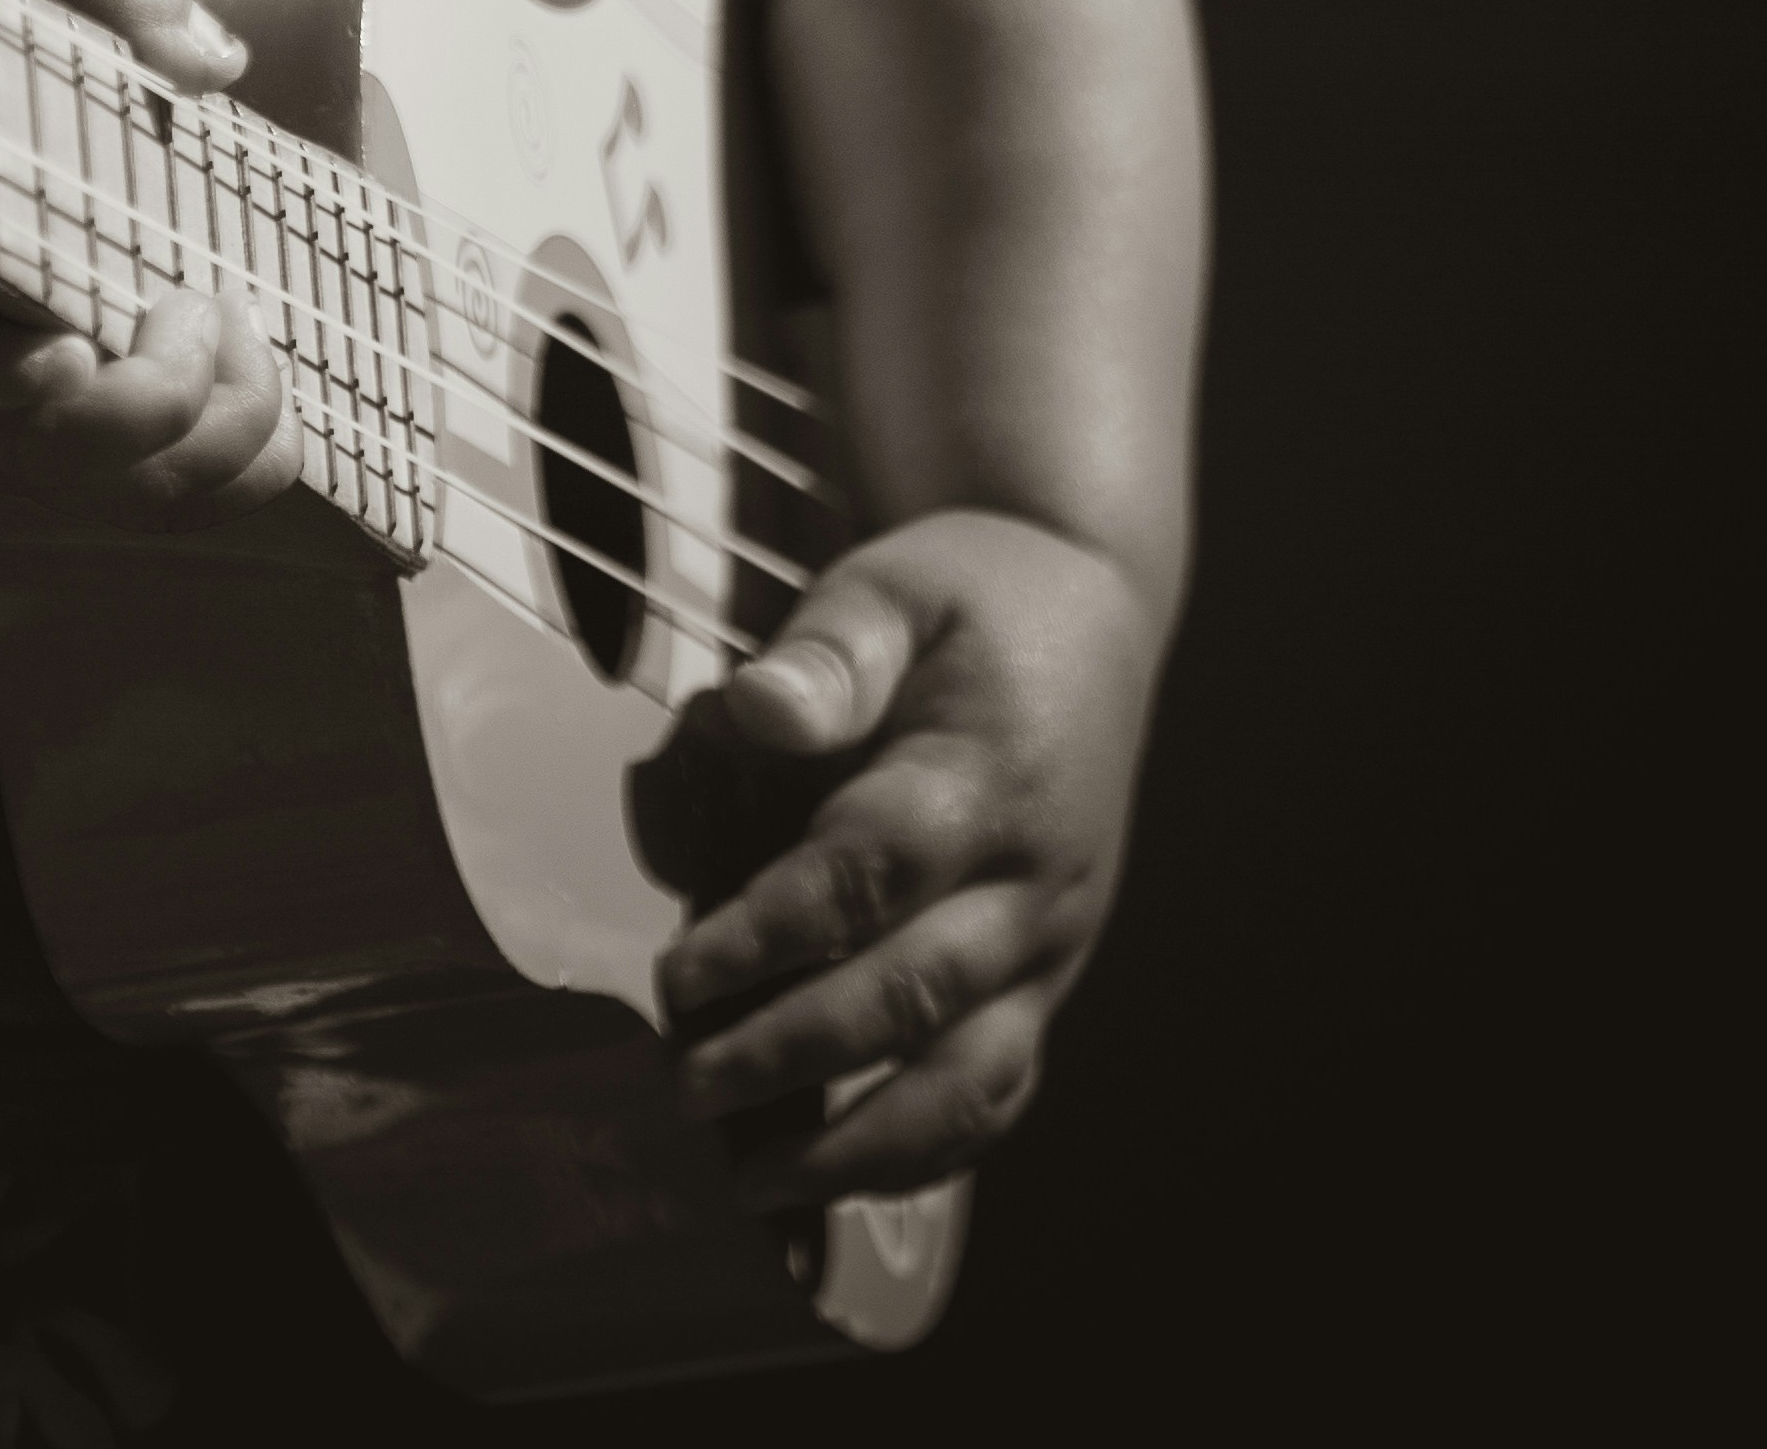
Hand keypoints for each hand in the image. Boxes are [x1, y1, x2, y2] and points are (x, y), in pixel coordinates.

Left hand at [639, 509, 1164, 1204]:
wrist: (1089, 616)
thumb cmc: (967, 601)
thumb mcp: (893, 587)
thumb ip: (829, 653)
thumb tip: (757, 710)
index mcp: (984, 780)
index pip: (867, 879)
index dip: (769, 939)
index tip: (677, 977)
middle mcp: (1029, 884)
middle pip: (910, 998)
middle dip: (792, 1057)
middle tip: (685, 1086)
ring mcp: (1050, 948)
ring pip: (969, 1081)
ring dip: (861, 1146)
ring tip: (753, 1177)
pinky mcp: (1048, 984)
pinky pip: (999, 1092)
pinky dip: (924, 1153)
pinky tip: (839, 1180)